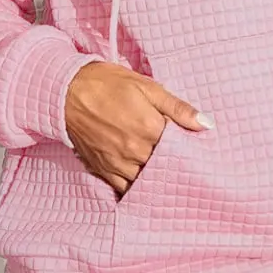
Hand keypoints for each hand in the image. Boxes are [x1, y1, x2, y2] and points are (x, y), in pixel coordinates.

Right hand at [65, 62, 213, 196]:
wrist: (66, 91)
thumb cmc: (107, 84)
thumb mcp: (147, 86)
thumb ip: (177, 107)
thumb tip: (206, 124)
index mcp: (149, 128)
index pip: (181, 149)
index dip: (189, 149)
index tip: (195, 148)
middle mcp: (135, 151)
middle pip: (165, 168)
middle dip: (175, 165)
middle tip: (183, 162)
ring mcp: (118, 164)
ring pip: (146, 182)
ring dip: (156, 178)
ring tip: (165, 173)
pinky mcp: (103, 171)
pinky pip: (124, 189)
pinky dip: (135, 187)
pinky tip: (143, 180)